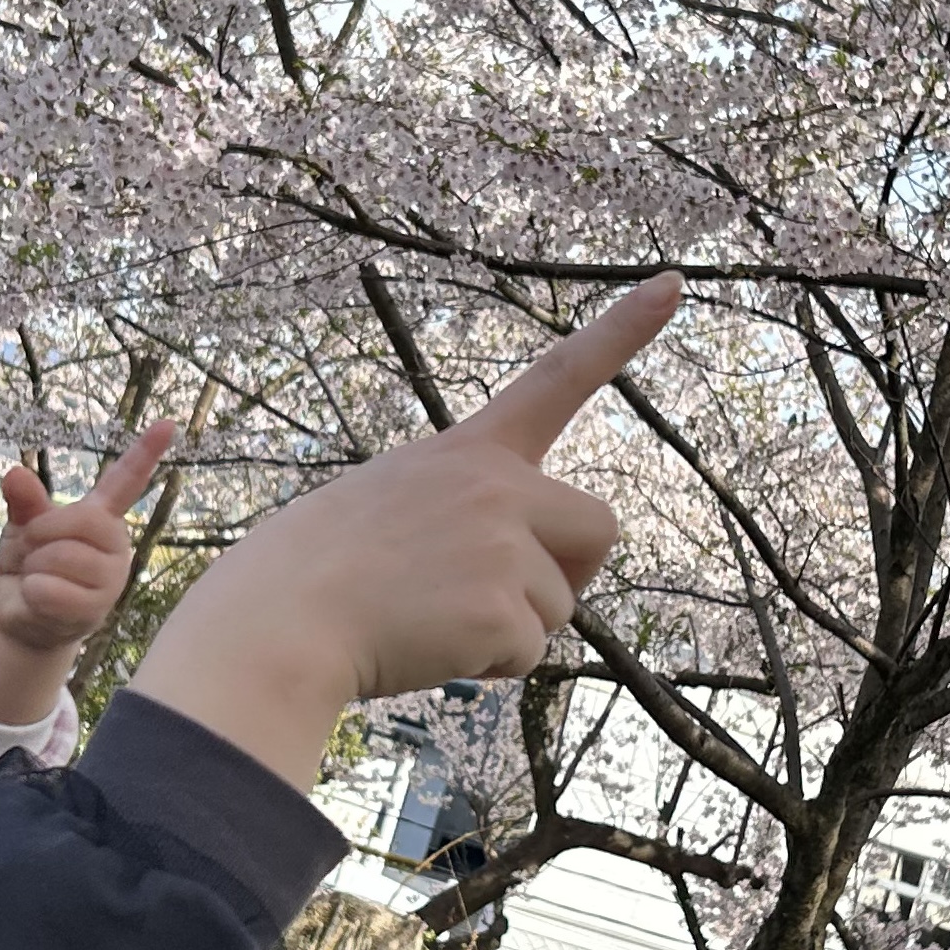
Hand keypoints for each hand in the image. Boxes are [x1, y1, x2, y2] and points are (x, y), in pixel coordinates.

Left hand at [0, 419, 176, 654]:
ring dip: (33, 567)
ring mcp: (110, 578)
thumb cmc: (31, 563)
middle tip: (32, 550)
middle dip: (40, 533)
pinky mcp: (96, 610)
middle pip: (78, 521)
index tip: (167, 423)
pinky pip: (49, 590)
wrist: (24, 616)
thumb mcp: (23, 525)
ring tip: (38, 577)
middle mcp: (115, 543)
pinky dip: (31, 593)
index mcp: (101, 516)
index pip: (126, 479)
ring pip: (59, 557)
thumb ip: (25, 501)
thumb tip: (15, 473)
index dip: (145, 452)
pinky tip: (39, 599)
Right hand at [130, 275, 679, 784]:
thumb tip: (501, 580)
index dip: (622, 330)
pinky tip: (428, 647)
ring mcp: (504, 547)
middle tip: (490, 596)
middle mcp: (497, 486)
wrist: (276, 622)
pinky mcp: (504, 611)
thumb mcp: (389, 501)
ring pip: (558, 607)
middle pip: (599, 530)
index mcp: (468, 452)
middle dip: (566, 574)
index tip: (673, 283)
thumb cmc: (313, 571)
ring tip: (428, 618)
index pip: (557, 376)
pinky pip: (528, 655)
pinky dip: (487, 666)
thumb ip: (459, 513)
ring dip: (509, 628)